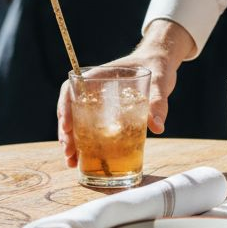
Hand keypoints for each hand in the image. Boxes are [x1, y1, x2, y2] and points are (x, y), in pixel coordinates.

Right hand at [56, 19, 195, 167]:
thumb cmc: (157, 66)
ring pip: (77, 122)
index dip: (65, 107)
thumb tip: (157, 127)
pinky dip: (85, 144)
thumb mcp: (159, 84)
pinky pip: (91, 129)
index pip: (72, 89)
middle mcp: (94, 91)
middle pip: (70, 111)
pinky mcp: (107, 114)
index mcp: (99, 77)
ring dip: (72, 142)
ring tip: (71, 161)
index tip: (67, 126)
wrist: (161, 65)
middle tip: (69, 152)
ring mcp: (99, 103)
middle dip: (66, 133)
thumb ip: (158, 104)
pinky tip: (83, 160)